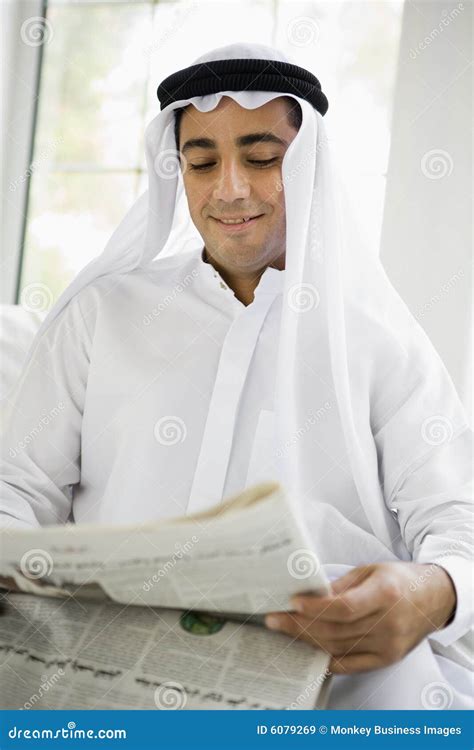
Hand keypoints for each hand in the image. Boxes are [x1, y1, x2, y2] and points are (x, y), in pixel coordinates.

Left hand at [265, 562, 455, 673]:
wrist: (434, 598)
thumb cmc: (400, 580)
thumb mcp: (370, 570)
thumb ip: (340, 585)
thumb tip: (308, 595)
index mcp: (385, 595)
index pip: (344, 607)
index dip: (315, 608)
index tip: (292, 603)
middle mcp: (388, 624)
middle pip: (335, 630)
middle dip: (299, 625)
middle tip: (274, 619)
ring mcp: (388, 646)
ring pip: (338, 647)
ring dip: (307, 640)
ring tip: (284, 630)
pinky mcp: (387, 659)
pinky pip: (350, 664)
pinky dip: (326, 658)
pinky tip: (307, 649)